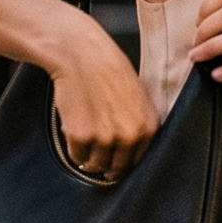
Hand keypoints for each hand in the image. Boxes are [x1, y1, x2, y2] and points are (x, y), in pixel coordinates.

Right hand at [49, 17, 156, 181]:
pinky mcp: (80, 137)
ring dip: (89, 157)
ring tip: (86, 136)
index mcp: (147, 128)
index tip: (114, 158)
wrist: (82, 54)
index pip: (137, 161)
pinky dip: (74, 148)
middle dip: (106, 163)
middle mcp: (129, 137)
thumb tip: (127, 153)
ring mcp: (104, 138)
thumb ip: (138, 126)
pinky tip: (75, 128)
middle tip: (96, 150)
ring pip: (95, 165)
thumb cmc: (109, 70)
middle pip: (116, 168)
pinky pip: (76, 156)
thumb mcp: (138, 99)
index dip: (123, 161)